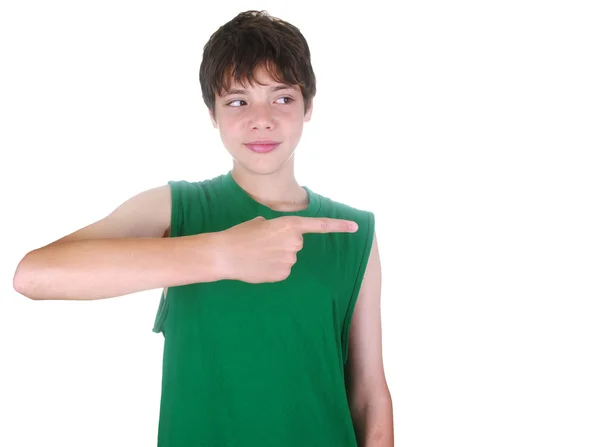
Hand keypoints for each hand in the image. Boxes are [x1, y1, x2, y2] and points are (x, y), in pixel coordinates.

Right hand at [217, 215, 357, 282]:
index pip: (319, 225)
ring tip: (258, 254)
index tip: (355, 227)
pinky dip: (273, 268)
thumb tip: (279, 238)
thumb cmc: (240, 235)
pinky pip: (283, 270)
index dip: (338, 226)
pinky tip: (259, 265)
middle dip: (284, 243)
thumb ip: (277, 229)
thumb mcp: (260, 223)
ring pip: (289, 257)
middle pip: (297, 243)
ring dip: (277, 256)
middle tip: (263, 243)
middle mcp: (293, 242)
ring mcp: (289, 260)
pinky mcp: (283, 274)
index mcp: (288, 225)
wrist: (225, 254)